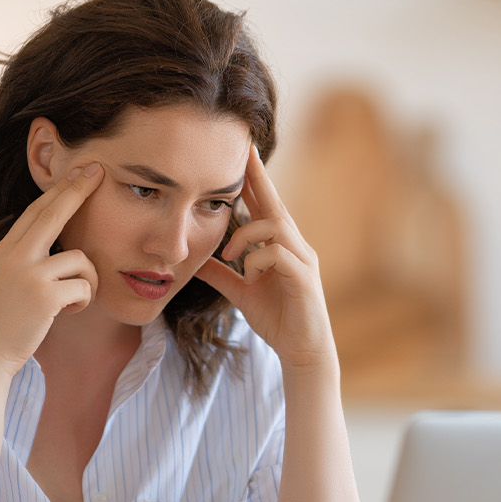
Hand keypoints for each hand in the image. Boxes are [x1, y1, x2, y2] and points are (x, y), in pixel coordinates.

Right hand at [0, 163, 103, 376]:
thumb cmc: (5, 321)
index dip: (60, 191)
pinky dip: (82, 302)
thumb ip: (26, 256)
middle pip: (53, 213)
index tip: (80, 173)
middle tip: (98, 172)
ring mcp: (28, 273)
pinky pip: (85, 287)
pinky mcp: (44, 295)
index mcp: (5, 249)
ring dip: (86, 282)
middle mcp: (13, 255)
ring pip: (81, 260)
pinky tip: (65, 313)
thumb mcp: (8, 279)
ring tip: (69, 301)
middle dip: (78, 191)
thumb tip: (59, 241)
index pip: (37, 211)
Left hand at [195, 146, 335, 370]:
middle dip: (258, 177)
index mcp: (280, 246)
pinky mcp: (303, 278)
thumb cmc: (277, 319)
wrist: (301, 351)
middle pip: (275, 204)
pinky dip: (257, 260)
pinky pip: (278, 254)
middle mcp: (295, 246)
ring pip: (276, 225)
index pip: (266, 205)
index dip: (254, 180)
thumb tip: (197, 260)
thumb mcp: (241, 292)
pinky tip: (248, 275)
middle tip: (243, 150)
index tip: (241, 153)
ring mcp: (302, 260)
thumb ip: (222, 274)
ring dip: (246, 235)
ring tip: (230, 255)